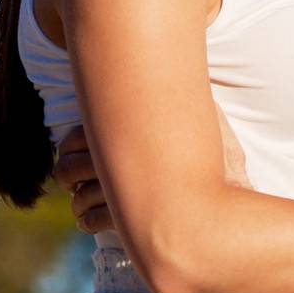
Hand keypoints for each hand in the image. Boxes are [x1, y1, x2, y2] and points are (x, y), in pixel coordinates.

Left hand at [54, 104, 251, 234]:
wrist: (228, 208)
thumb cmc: (221, 161)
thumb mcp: (206, 117)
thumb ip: (182, 97)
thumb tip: (172, 68)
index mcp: (129, 134)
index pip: (78, 136)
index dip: (67, 145)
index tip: (69, 151)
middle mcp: (118, 164)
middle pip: (70, 167)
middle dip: (66, 173)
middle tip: (69, 178)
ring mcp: (121, 196)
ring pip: (79, 198)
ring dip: (77, 201)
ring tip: (79, 203)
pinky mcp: (125, 224)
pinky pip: (92, 221)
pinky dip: (87, 221)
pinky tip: (89, 220)